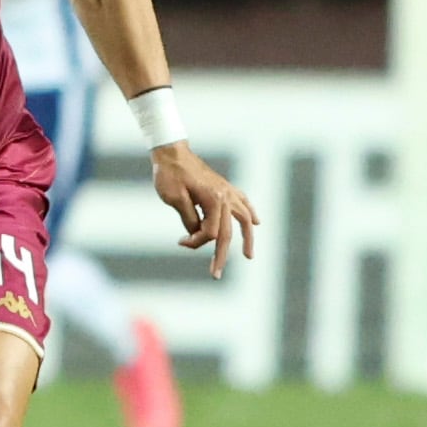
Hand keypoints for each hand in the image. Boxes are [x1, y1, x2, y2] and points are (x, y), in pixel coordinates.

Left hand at [152, 144, 256, 277]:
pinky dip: (250, 213)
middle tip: (215, 275)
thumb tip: (197, 235)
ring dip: (247, 238)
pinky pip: (243, 202)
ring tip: (248, 256)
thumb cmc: (169, 174)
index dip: (196, 242)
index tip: (181, 242)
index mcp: (214, 199)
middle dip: (221, 255)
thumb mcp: (175, 199)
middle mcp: (225, 196)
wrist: (170, 151)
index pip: (210, 232)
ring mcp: (227, 190)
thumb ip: (190, 219)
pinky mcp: (224, 187)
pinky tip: (257, 222)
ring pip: (244, 218)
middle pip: (227, 232)